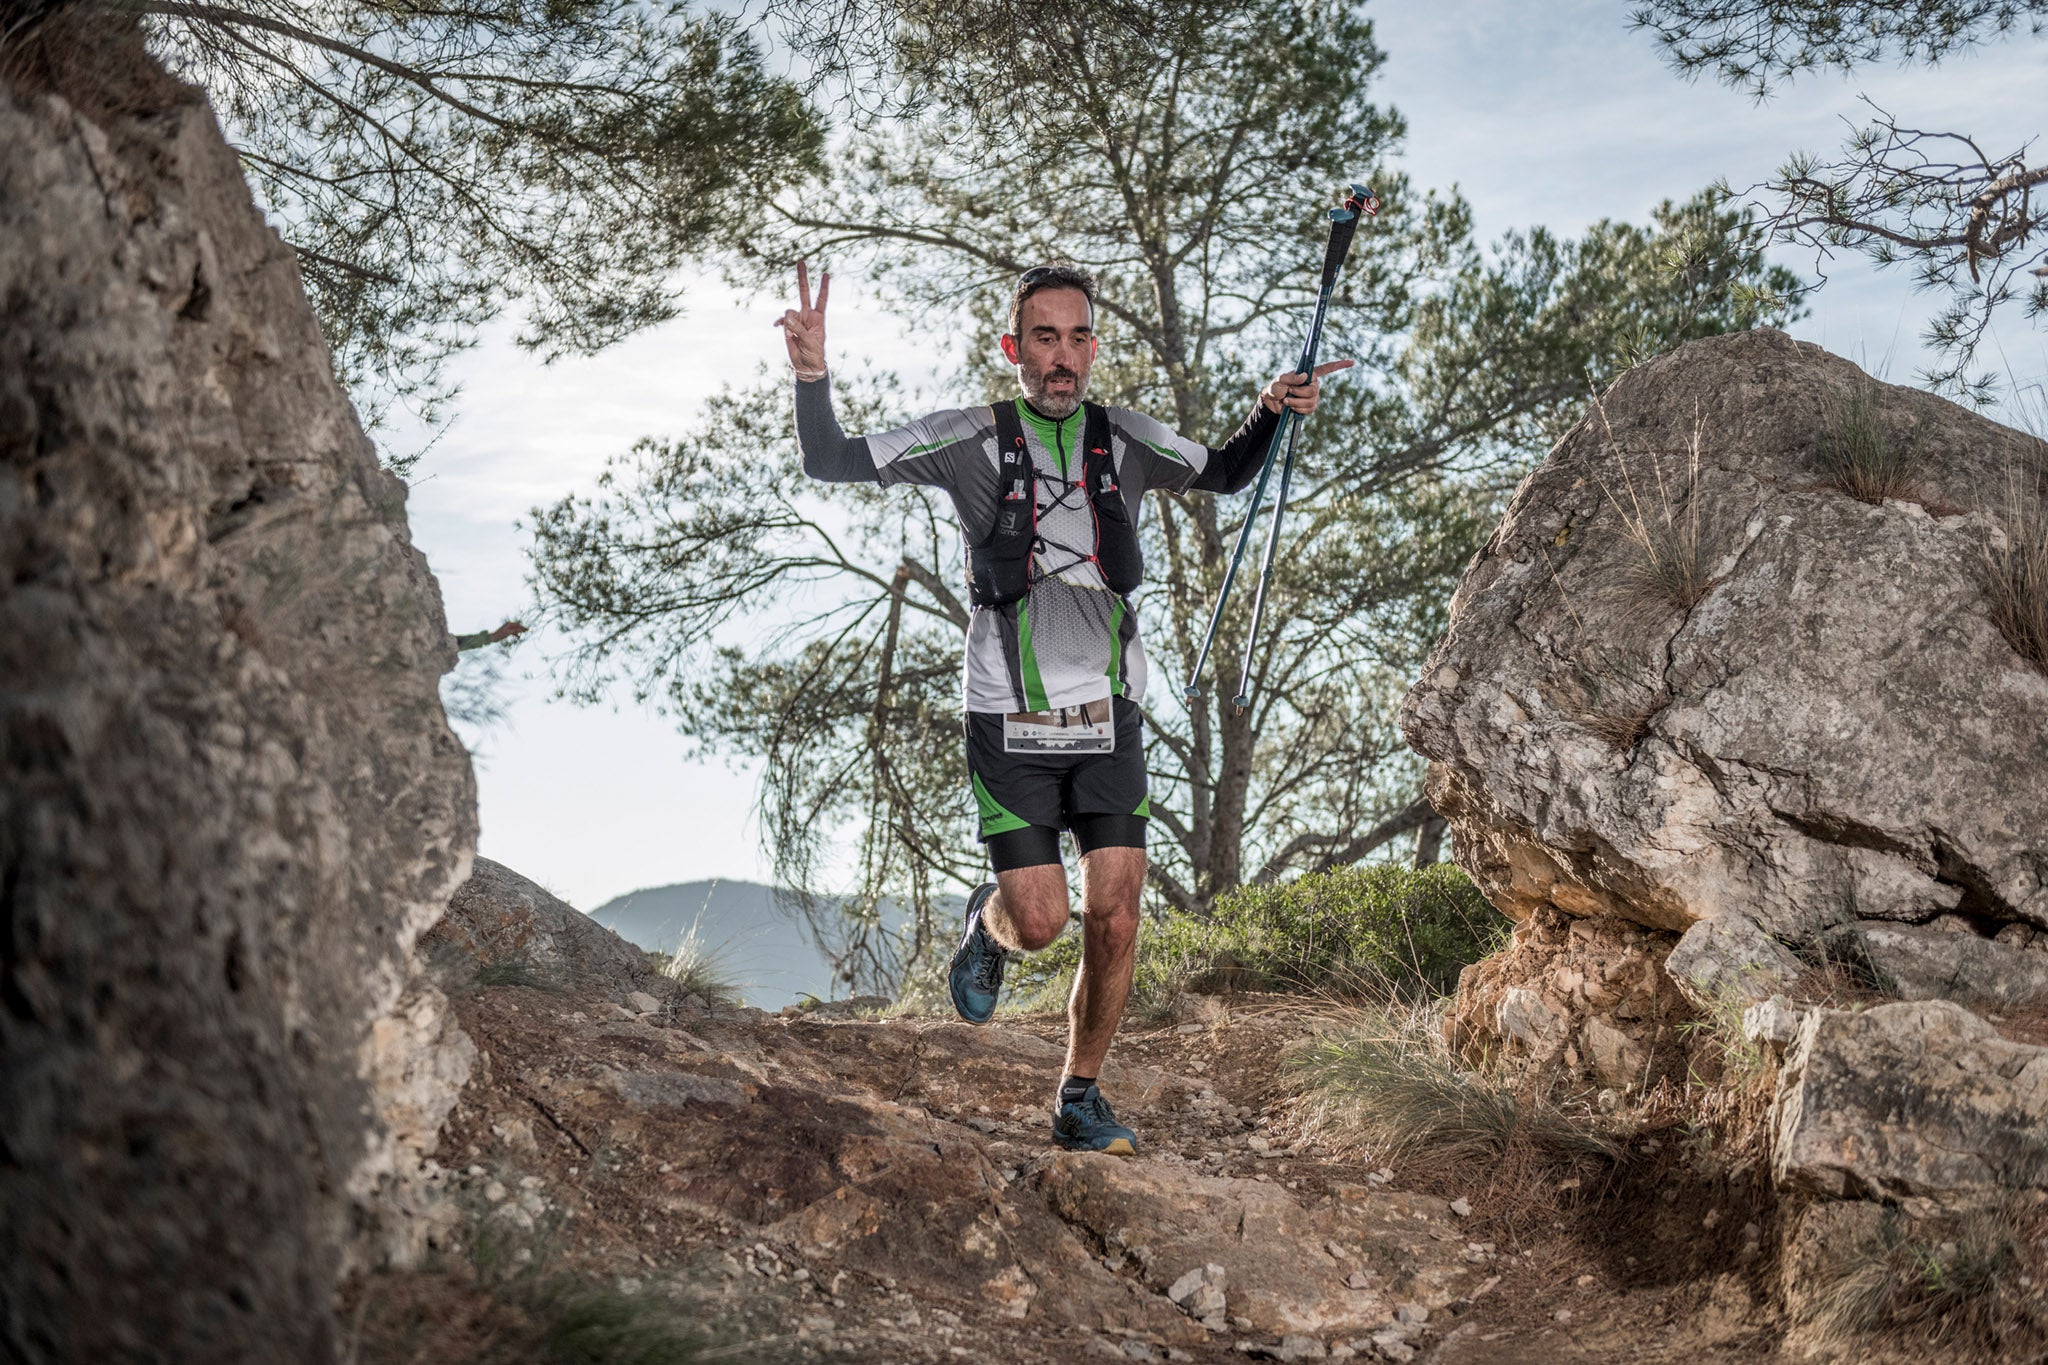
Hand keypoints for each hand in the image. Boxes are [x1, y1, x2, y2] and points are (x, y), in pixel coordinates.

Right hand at [774, 260, 829, 376]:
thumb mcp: (811, 341)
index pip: (822, 298)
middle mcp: (807, 315)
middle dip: (802, 277)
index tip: (825, 274)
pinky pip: (782, 320)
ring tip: (794, 336)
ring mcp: (796, 319)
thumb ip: (799, 328)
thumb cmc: (814, 354)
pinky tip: (777, 327)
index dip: (823, 287)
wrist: (805, 365)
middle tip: (801, 261)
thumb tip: (786, 318)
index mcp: (818, 317)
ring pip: (789, 312)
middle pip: (804, 292)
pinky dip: (780, 324)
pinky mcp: (787, 326)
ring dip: (790, 324)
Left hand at [1260, 358, 1353, 414]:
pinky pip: (1309, 410)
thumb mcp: (1280, 380)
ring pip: (1311, 401)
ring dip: (1296, 402)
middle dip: (1299, 393)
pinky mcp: (1310, 407)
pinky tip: (1292, 407)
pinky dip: (1298, 410)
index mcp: (1309, 374)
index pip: (1326, 369)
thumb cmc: (1276, 388)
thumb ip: (1291, 377)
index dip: (1339, 365)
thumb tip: (1305, 376)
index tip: (1351, 362)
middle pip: (1314, 390)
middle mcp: (1313, 384)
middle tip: (1289, 391)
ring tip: (1287, 399)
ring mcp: (1312, 396)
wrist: (1272, 403)